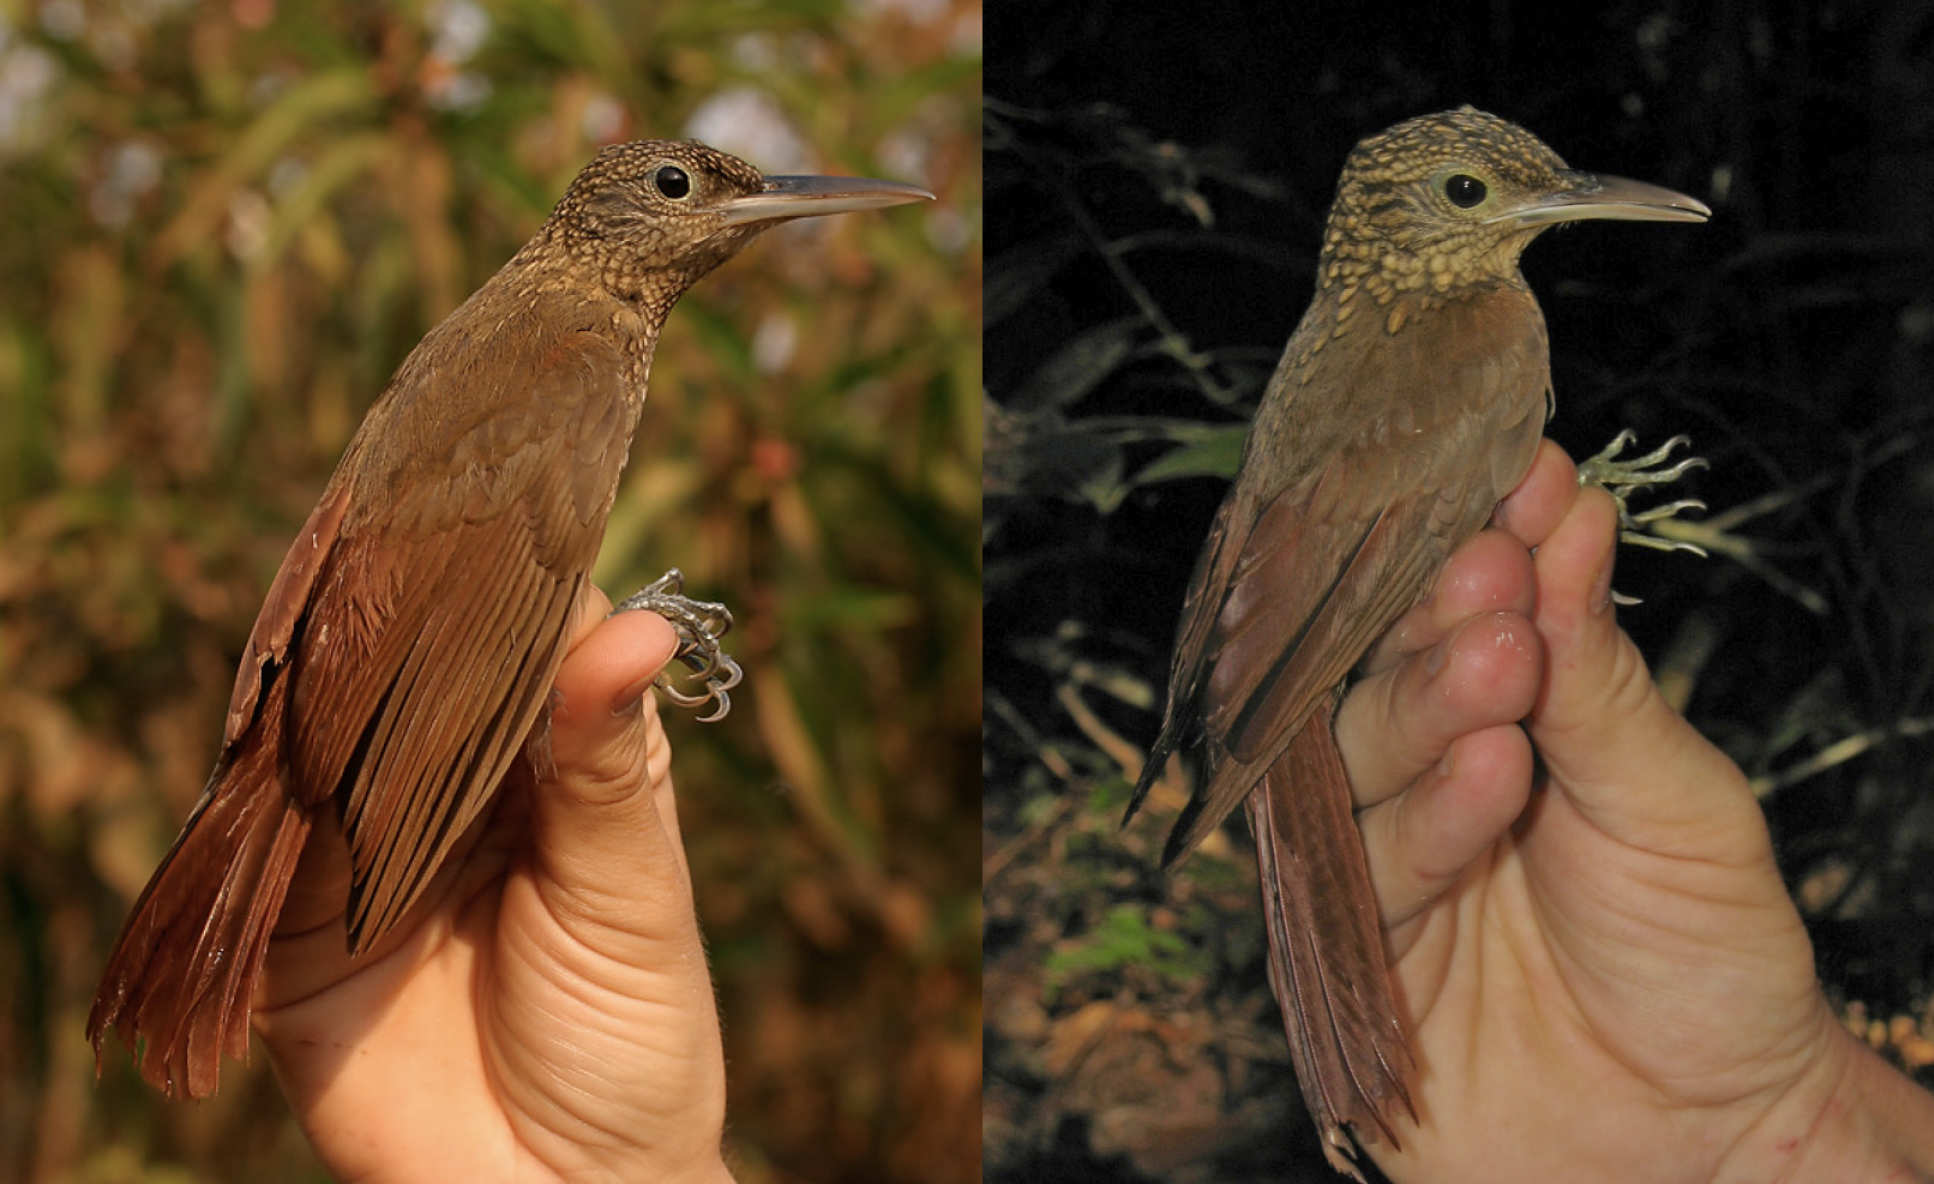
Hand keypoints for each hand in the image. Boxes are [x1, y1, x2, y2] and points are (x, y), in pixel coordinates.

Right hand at [252, 587, 732, 1183]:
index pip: (522, 640)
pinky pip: (264, 836)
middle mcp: (457, 793)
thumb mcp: (634, 895)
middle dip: (401, 617)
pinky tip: (284, 728)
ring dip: (330, 688)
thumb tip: (639, 630)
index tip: (485, 510)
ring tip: (338, 618)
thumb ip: (612, 768)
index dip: (503, 578)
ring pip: (331, 738)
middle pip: (415, 673)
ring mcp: (369, 854)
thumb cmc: (635, 1040)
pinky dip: (268, 785)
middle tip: (390, 535)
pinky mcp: (293, 928)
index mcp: (556, 769)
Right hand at [1334, 440, 1933, 1181]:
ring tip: (1505, 660)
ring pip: (1358, 756)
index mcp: (1500, 722)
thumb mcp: (1681, 799)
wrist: (1710, 1135)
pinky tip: (1490, 772)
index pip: (1460, 608)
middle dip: (1438, 614)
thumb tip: (1569, 515)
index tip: (1516, 472)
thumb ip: (1601, 674)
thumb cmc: (1705, 956)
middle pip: (1387, 669)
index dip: (1481, 540)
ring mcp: (1383, 858)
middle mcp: (1424, 775)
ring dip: (1427, 701)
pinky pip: (1364, 870)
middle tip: (1492, 568)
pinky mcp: (1351, 949)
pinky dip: (1426, 817)